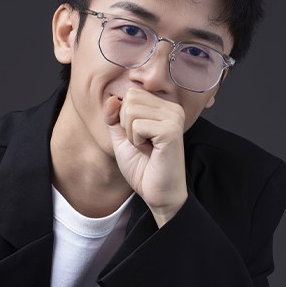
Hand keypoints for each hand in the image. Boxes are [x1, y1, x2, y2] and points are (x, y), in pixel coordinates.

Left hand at [104, 88, 187, 225]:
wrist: (157, 193)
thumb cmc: (142, 167)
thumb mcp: (121, 137)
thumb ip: (114, 116)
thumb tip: (111, 98)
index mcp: (164, 107)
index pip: (131, 94)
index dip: (123, 117)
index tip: (138, 137)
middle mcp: (172, 108)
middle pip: (130, 99)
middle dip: (126, 125)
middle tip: (141, 143)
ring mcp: (174, 117)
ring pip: (131, 110)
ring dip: (131, 134)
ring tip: (146, 147)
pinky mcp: (171, 130)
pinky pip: (137, 125)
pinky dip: (136, 141)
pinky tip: (150, 151)